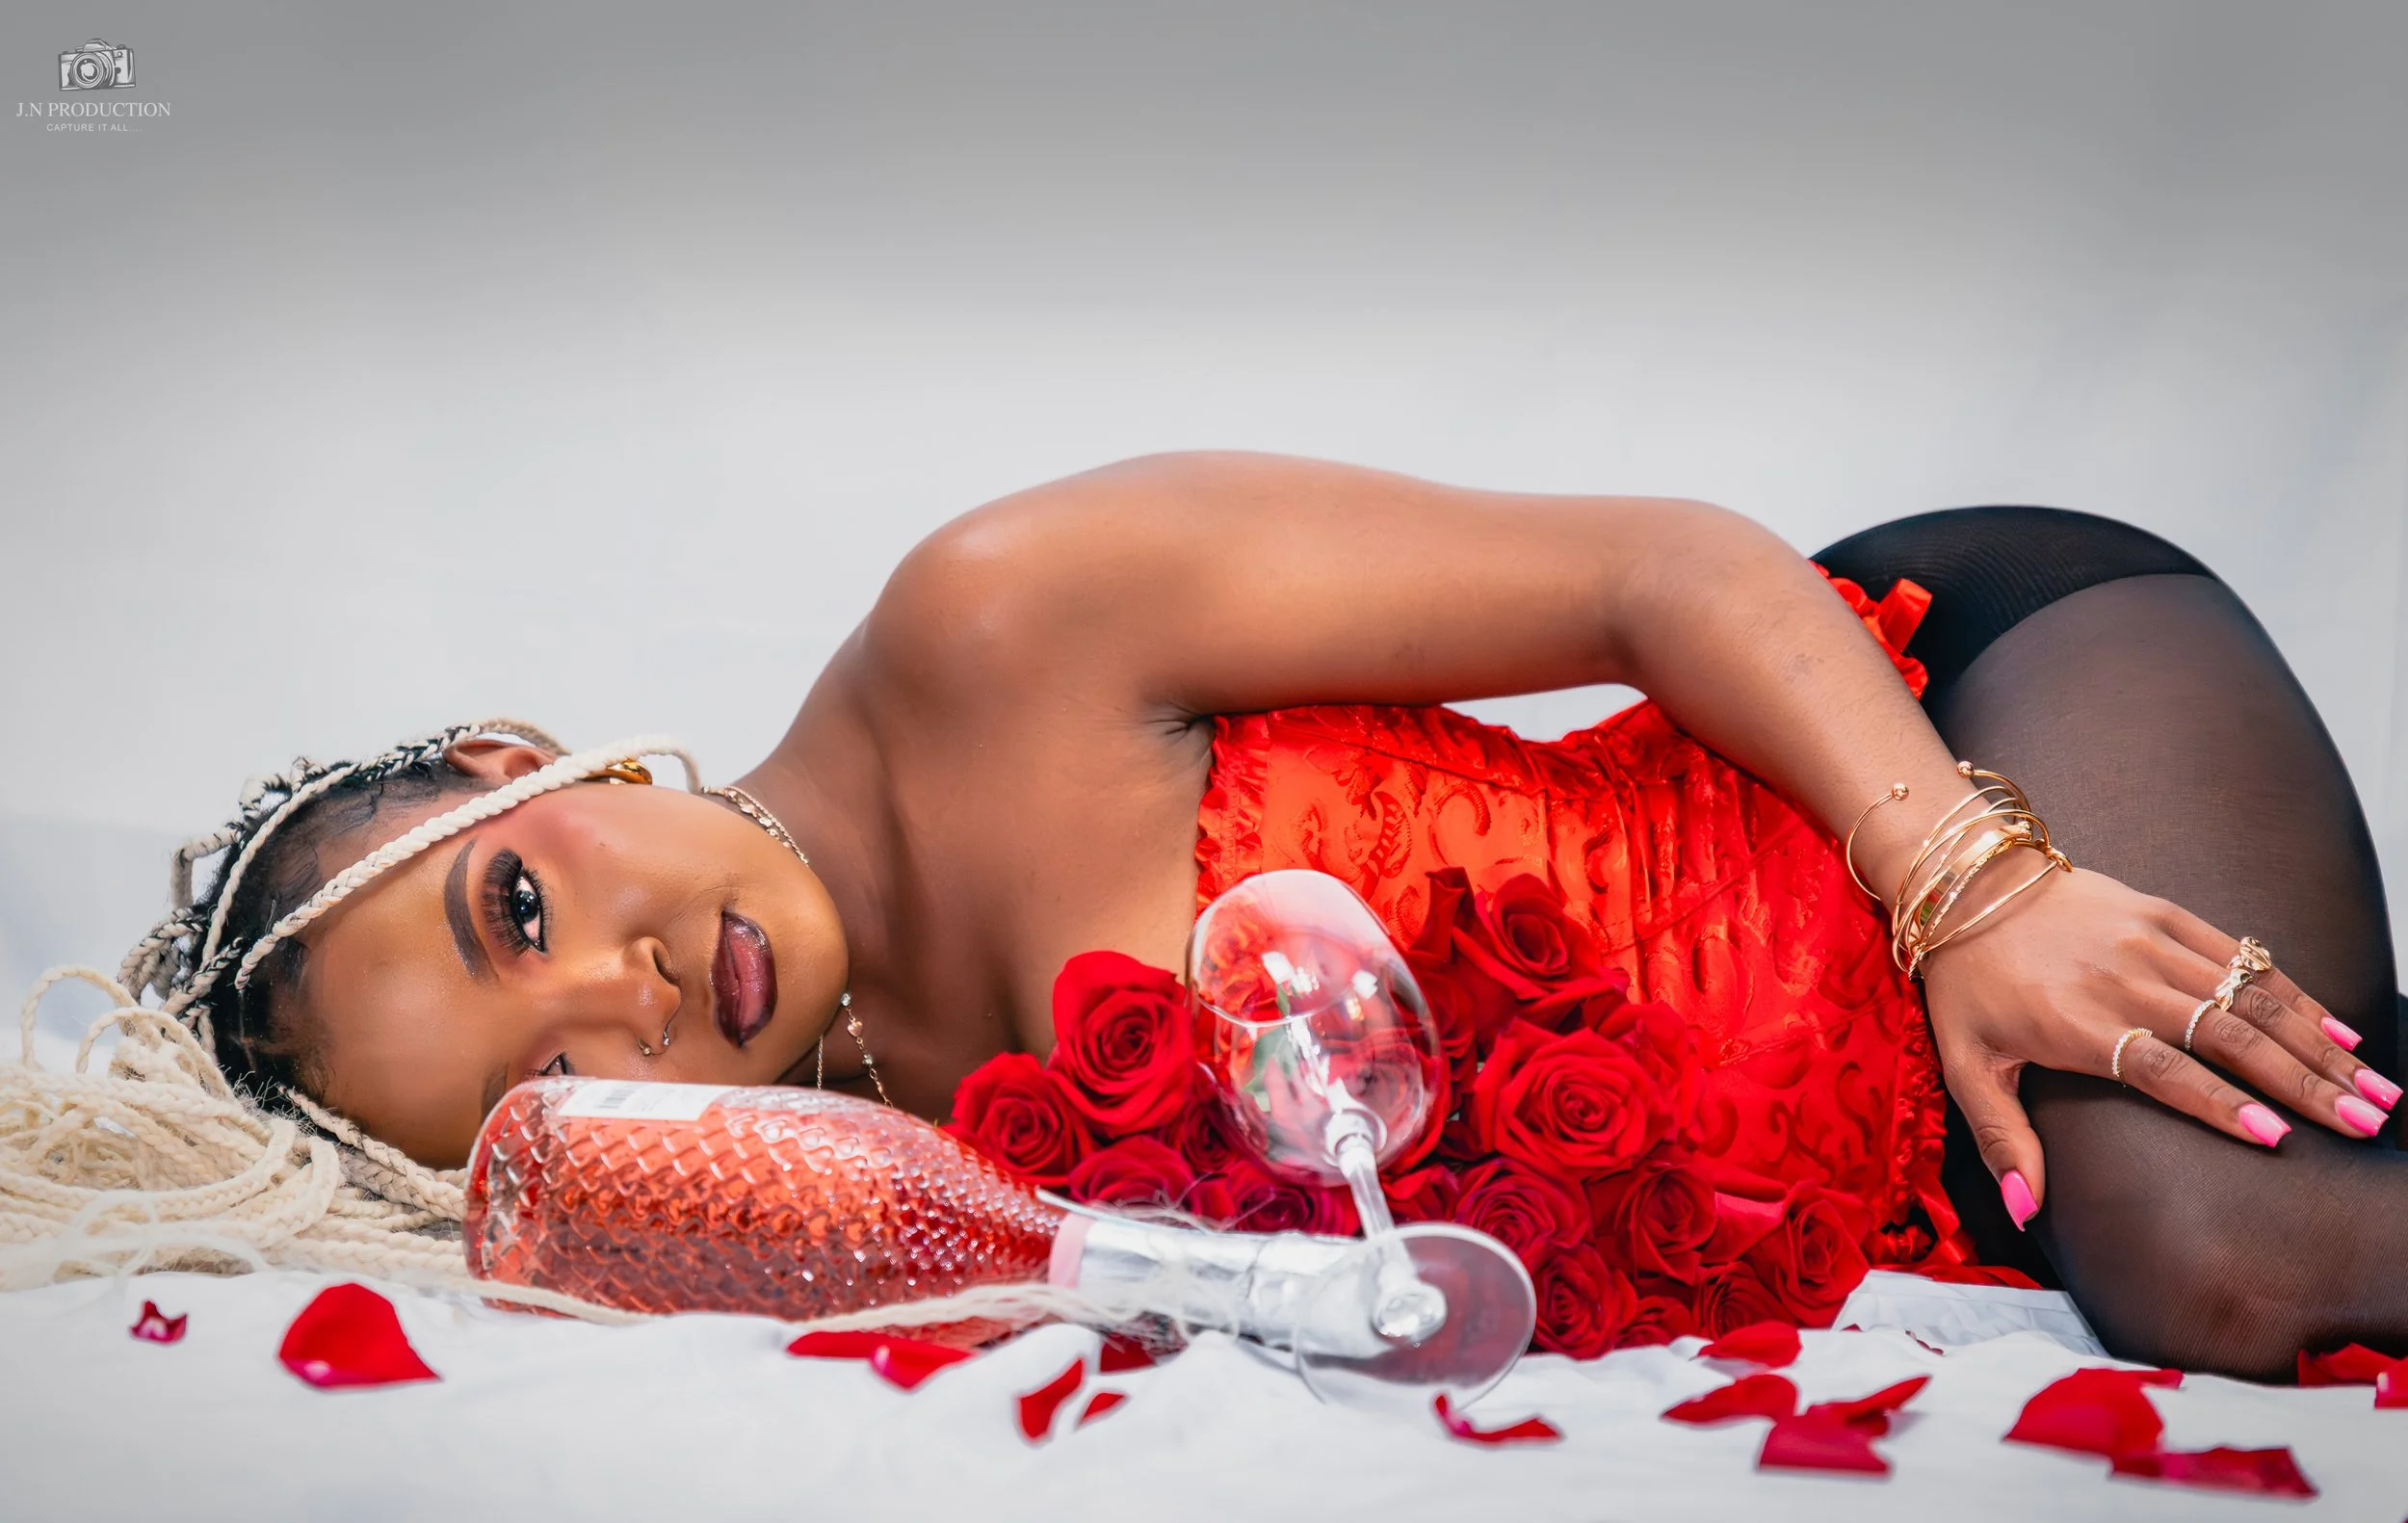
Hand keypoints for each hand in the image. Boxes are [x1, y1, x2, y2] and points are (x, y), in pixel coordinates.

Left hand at [1917, 863, 2397, 1226]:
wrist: (1969, 884)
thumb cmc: (1968, 985)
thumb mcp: (1965, 1064)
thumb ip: (2001, 1138)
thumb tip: (2029, 1211)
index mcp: (2075, 1023)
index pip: (2161, 1068)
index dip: (2218, 1102)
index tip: (2276, 1136)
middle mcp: (2122, 979)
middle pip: (2226, 1035)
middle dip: (2302, 1081)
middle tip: (2363, 1122)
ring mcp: (2149, 941)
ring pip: (2248, 997)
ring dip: (2318, 1044)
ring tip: (2375, 1088)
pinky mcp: (2165, 913)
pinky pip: (2240, 956)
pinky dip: (2294, 994)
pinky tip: (2341, 1032)